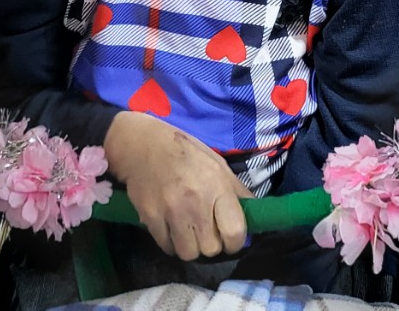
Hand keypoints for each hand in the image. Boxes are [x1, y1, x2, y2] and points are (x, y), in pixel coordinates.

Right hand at [103, 112, 252, 261]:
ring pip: (188, 254)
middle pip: (211, 249)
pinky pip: (167, 248)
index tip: (229, 236)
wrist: (143, 145)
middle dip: (211, 243)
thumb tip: (255, 213)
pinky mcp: (151, 218)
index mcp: (216, 185)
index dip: (235, 241)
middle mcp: (195, 201)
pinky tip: (170, 225)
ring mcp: (171, 212)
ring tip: (187, 228)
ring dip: (190, 245)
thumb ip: (236, 190)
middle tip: (205, 228)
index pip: (234, 232)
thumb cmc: (185, 152)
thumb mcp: (217, 163)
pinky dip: (170, 242)